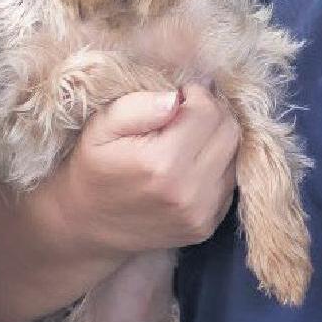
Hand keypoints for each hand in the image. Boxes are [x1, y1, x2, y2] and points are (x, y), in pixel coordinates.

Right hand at [53, 85, 242, 256]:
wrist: (85, 225)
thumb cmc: (93, 167)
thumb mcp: (101, 127)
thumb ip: (138, 106)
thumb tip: (177, 97)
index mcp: (163, 163)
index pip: (209, 111)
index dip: (195, 94)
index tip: (177, 96)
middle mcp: (189, 192)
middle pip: (230, 131)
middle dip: (211, 114)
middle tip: (185, 113)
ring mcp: (201, 214)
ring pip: (235, 154)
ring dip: (217, 139)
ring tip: (187, 137)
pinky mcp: (207, 226)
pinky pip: (230, 180)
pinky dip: (217, 165)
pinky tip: (190, 163)